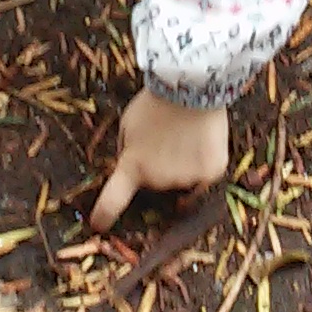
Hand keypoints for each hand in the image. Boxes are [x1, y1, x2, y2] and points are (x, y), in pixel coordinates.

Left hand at [90, 88, 229, 230]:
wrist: (192, 85)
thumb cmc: (155, 102)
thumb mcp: (127, 124)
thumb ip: (126, 151)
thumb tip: (127, 169)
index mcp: (132, 167)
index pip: (112, 202)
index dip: (104, 217)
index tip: (99, 225)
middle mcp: (158, 180)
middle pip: (155, 186)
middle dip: (155, 170)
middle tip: (163, 143)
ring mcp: (186, 179)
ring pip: (180, 182)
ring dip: (180, 166)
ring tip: (184, 136)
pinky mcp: (211, 173)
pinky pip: (204, 178)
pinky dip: (203, 165)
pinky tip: (202, 142)